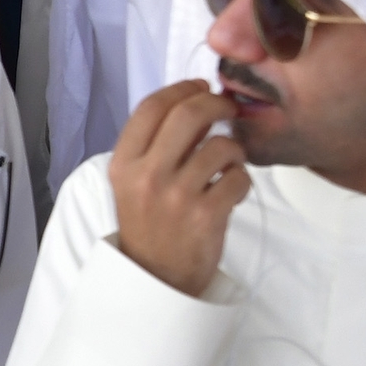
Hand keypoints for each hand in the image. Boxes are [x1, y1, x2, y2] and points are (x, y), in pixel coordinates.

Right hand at [110, 81, 249, 297]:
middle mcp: (146, 176)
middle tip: (228, 108)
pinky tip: (230, 193)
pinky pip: (238, 178)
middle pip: (188, 114)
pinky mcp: (206, 216)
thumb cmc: (150, 224)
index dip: (182, 88)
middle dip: (216, 103)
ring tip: (227, 165)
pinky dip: (241, 181)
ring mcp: (176, 196)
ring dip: (233, 150)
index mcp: (124, 163)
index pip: (152, 106)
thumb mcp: (135, 182)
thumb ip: (157, 144)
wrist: (156, 278)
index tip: (201, 87)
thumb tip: (196, 102)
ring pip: (221, 145)